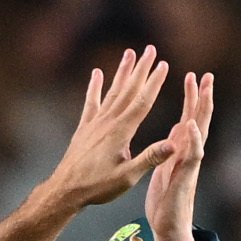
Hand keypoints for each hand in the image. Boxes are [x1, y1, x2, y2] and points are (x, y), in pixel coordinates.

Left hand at [45, 46, 173, 209]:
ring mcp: (94, 123)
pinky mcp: (84, 128)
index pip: (142, 101)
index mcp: (121, 132)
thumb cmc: (96, 187)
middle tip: (151, 49)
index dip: (154, 82)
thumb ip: (150, 158)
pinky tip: (97, 73)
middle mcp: (108, 122)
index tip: (163, 64)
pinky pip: (91, 102)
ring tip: (130, 53)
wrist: (64, 190)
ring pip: (112, 92)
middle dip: (141, 69)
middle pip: (128, 90)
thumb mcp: (127, 177)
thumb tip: (175, 144)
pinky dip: (94, 87)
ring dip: (122, 72)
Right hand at [144, 72, 213, 240]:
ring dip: (191, 102)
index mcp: (191, 157)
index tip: (197, 85)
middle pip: (198, 118)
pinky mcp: (173, 161)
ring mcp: (181, 156)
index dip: (200, 106)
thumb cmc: (173, 211)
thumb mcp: (180, 184)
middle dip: (201, 96)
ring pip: (189, 122)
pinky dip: (181, 118)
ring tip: (190, 81)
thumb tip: (191, 129)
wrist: (169, 228)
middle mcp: (189, 153)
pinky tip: (180, 112)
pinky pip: (178, 134)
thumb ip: (188, 158)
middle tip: (205, 75)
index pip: (200, 126)